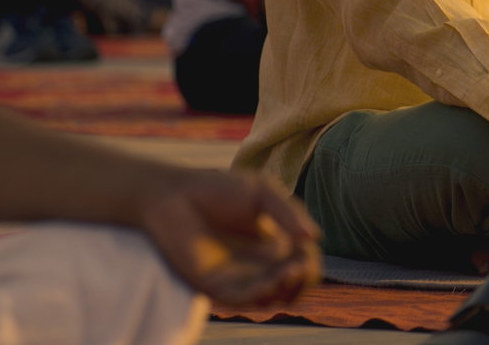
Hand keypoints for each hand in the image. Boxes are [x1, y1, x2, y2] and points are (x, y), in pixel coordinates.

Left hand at [136, 169, 320, 306]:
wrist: (173, 194)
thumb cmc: (217, 188)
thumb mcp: (262, 193)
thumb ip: (288, 213)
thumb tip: (315, 238)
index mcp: (272, 245)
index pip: (303, 264)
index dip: (310, 261)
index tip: (306, 246)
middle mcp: (257, 265)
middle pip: (293, 287)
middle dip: (303, 280)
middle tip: (300, 265)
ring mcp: (236, 277)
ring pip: (272, 298)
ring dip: (286, 289)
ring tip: (288, 271)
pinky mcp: (214, 286)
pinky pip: (243, 300)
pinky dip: (261, 295)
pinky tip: (271, 280)